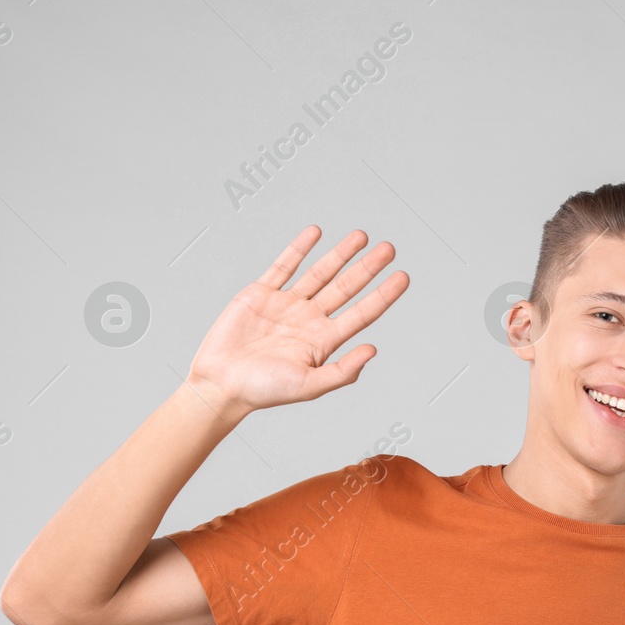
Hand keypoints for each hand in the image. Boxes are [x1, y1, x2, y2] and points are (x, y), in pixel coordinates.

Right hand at [186, 227, 408, 418]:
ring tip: (362, 236)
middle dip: (368, 268)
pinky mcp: (261, 294)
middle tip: (389, 249)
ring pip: (320, 273)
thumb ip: (343, 371)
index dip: (383, 295)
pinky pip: (284, 266)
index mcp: (325, 340)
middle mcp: (310, 320)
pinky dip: (299, 249)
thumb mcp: (310, 386)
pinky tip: (316, 233)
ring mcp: (287, 304)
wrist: (222, 383)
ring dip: (340, 254)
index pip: (362, 313)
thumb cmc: (264, 391)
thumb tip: (373, 350)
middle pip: (346, 288)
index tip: (403, 277)